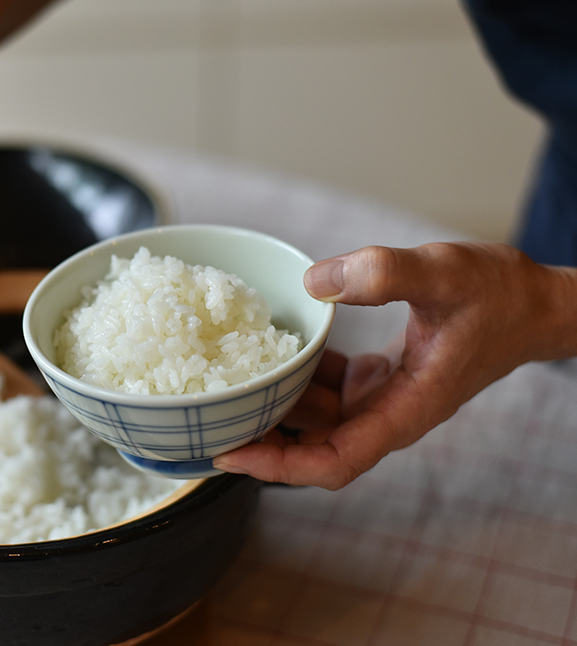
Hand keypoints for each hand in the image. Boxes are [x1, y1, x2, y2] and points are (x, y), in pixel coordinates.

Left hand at [214, 241, 576, 488]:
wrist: (533, 304)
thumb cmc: (500, 295)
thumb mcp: (444, 273)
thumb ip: (385, 274)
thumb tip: (314, 283)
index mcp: (406, 409)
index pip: (335, 460)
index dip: (280, 466)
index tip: (231, 455)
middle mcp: (389, 413)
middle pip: (314, 447)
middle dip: (261, 440)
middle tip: (206, 419)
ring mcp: (381, 398)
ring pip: (315, 419)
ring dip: (274, 407)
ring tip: (222, 387)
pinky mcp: (377, 379)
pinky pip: (325, 390)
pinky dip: (296, 378)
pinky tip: (266, 354)